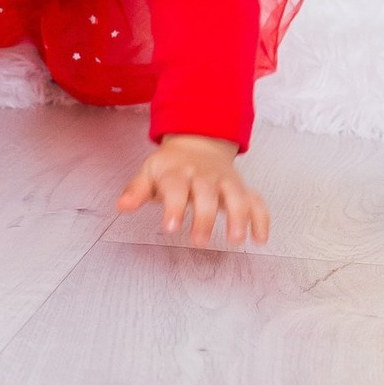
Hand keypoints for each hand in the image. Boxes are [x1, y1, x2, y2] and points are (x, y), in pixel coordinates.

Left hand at [117, 134, 269, 247]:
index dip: (174, 207)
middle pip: (207, 194)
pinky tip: (260, 238)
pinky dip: (261, 218)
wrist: (198, 142)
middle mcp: (203, 176)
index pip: (176, 188)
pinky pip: (256, 200)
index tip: (171, 227)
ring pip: (236, 195)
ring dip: (238, 216)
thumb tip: (122, 205)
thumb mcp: (150, 173)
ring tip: (235, 239)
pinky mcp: (241, 188)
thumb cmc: (171, 166)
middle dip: (205, 217)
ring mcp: (225, 181)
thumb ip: (137, 190)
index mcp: (178, 172)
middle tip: (199, 242)